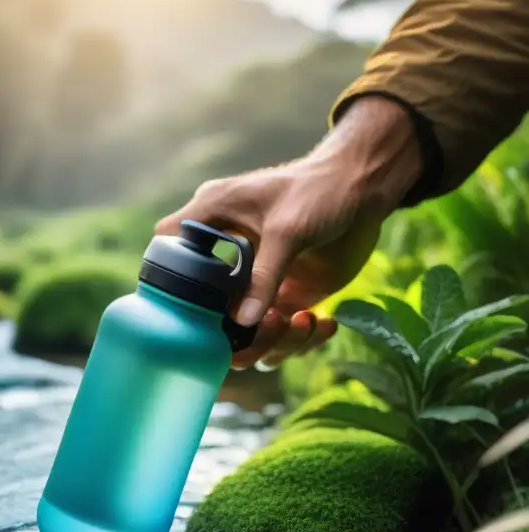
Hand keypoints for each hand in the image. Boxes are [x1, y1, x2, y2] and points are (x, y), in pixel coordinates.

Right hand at [155, 96, 423, 369]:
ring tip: (303, 321)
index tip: (194, 313)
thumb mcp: (288, 229)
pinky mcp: (283, 295)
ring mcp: (254, 279)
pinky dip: (301, 339)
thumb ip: (264, 275)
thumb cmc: (320, 191)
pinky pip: (280, 335)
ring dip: (274, 342)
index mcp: (212, 221)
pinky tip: (323, 322)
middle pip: (207, 312)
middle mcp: (226, 254)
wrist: (365, 189)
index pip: (168, 254)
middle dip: (237, 334)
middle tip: (271, 324)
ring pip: (245, 333)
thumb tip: (243, 322)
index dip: (171, 285)